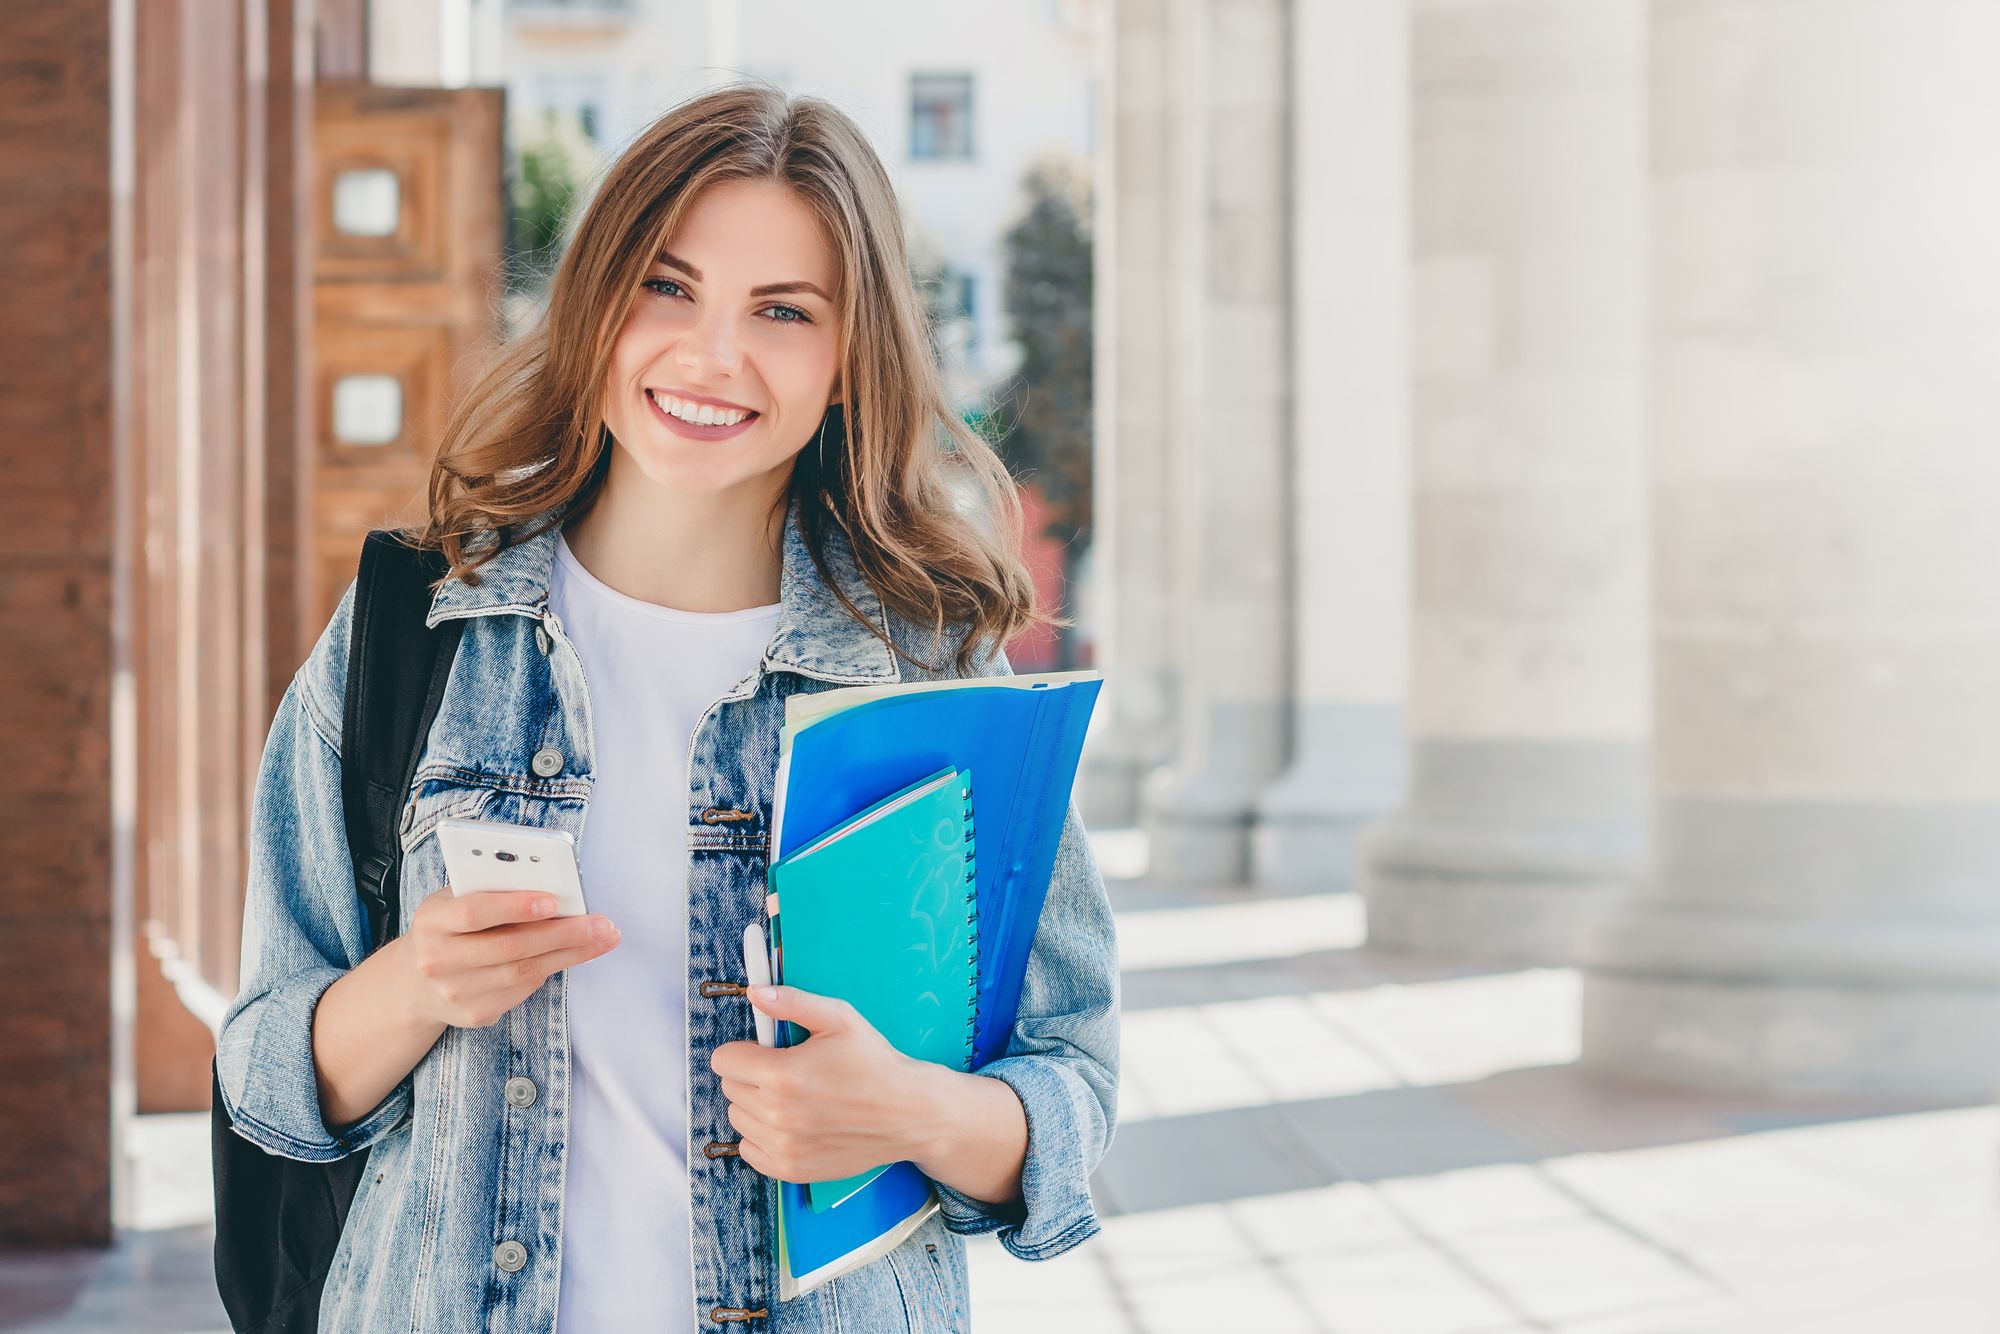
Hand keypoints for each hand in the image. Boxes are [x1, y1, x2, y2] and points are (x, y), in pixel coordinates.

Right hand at [397, 886, 619, 1028]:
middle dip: (563, 933)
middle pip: (510, 947)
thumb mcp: (454, 900)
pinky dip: (551, 970)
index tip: (554, 900)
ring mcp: (455, 993)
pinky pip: (522, 991)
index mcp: (432, 921)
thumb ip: (491, 890)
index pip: (474, 912)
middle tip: (602, 923)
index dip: (515, 907)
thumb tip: (552, 885)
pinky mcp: (474, 1014)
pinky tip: (573, 955)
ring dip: (571, 954)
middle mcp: (437, 960)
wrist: (414, 983)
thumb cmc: (449, 927)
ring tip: (603, 938)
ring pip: (524, 973)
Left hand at [709, 985, 936, 1183]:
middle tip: (787, 1071)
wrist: (907, 1114)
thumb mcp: (839, 1019)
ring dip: (756, 1105)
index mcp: (782, 1075)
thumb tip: (755, 992)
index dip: (744, 1049)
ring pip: (738, 1118)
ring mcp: (783, 1147)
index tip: (765, 1050)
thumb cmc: (875, 1063)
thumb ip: (792, 1002)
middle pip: (730, 1088)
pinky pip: (749, 1149)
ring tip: (793, 1097)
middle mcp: (777, 1115)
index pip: (723, 1060)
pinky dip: (762, 1135)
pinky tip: (791, 1122)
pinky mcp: (790, 1169)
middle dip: (751, 1074)